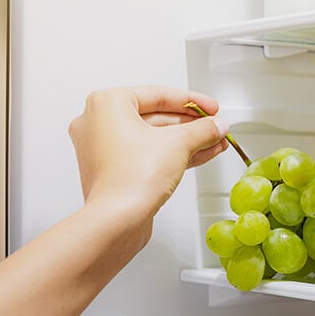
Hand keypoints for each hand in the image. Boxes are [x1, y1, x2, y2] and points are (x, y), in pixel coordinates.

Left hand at [68, 86, 228, 226]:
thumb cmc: (132, 178)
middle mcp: (98, 124)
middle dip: (190, 124)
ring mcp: (103, 149)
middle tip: (213, 126)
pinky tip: (199, 155)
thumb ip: (202, 129)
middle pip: (156, 117)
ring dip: (186, 141)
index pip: (158, 95)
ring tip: (213, 142)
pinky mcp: (112, 171)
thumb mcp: (179, 143)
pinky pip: (146, 155)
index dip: (191, 101)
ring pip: (153, 138)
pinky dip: (171, 154)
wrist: (117, 220)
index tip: (209, 107)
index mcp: (106, 104)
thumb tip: (216, 125)